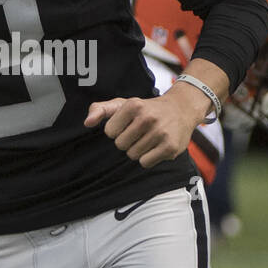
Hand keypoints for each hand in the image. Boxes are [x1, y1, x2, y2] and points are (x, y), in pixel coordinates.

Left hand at [83, 93, 199, 167]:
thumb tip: (87, 123)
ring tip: (147, 139)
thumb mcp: (122, 103)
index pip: (109, 131)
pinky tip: (155, 147)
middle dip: (126, 141)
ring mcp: (160, 133)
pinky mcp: (170, 147)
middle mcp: (147, 118)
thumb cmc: (146, 109)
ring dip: (137, 150)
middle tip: (138, 133)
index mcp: (133, 105)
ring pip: (133, 155)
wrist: (181, 109)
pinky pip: (145, 163)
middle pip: (120, 145)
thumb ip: (100, 109)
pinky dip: (147, 159)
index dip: (116, 131)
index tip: (126, 125)